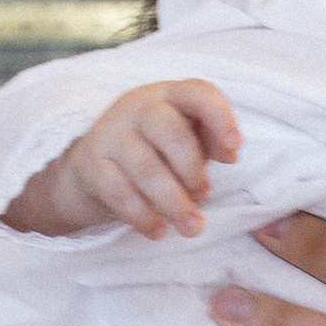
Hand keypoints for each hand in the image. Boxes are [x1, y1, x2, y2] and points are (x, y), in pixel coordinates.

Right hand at [2, 80, 240, 240]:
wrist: (94, 164)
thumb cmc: (155, 149)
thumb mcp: (187, 139)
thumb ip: (211, 141)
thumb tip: (230, 153)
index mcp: (169, 96)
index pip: (197, 93)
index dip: (219, 118)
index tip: (234, 150)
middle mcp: (137, 108)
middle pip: (170, 131)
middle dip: (192, 171)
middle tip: (204, 197)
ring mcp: (111, 133)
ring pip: (145, 167)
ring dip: (173, 202)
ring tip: (192, 227)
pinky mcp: (90, 164)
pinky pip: (119, 192)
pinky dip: (142, 216)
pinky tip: (159, 232)